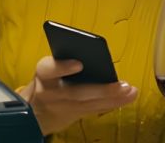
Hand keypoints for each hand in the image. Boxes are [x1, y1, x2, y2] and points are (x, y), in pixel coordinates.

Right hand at [17, 55, 136, 135]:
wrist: (34, 113)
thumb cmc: (46, 82)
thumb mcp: (47, 69)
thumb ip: (63, 60)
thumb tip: (89, 49)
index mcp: (43, 75)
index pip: (49, 69)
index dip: (63, 67)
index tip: (79, 63)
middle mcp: (52, 93)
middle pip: (76, 93)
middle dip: (102, 90)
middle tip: (122, 85)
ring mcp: (63, 108)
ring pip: (90, 105)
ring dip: (113, 99)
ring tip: (130, 91)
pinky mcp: (73, 116)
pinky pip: (94, 111)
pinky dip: (111, 105)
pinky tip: (126, 99)